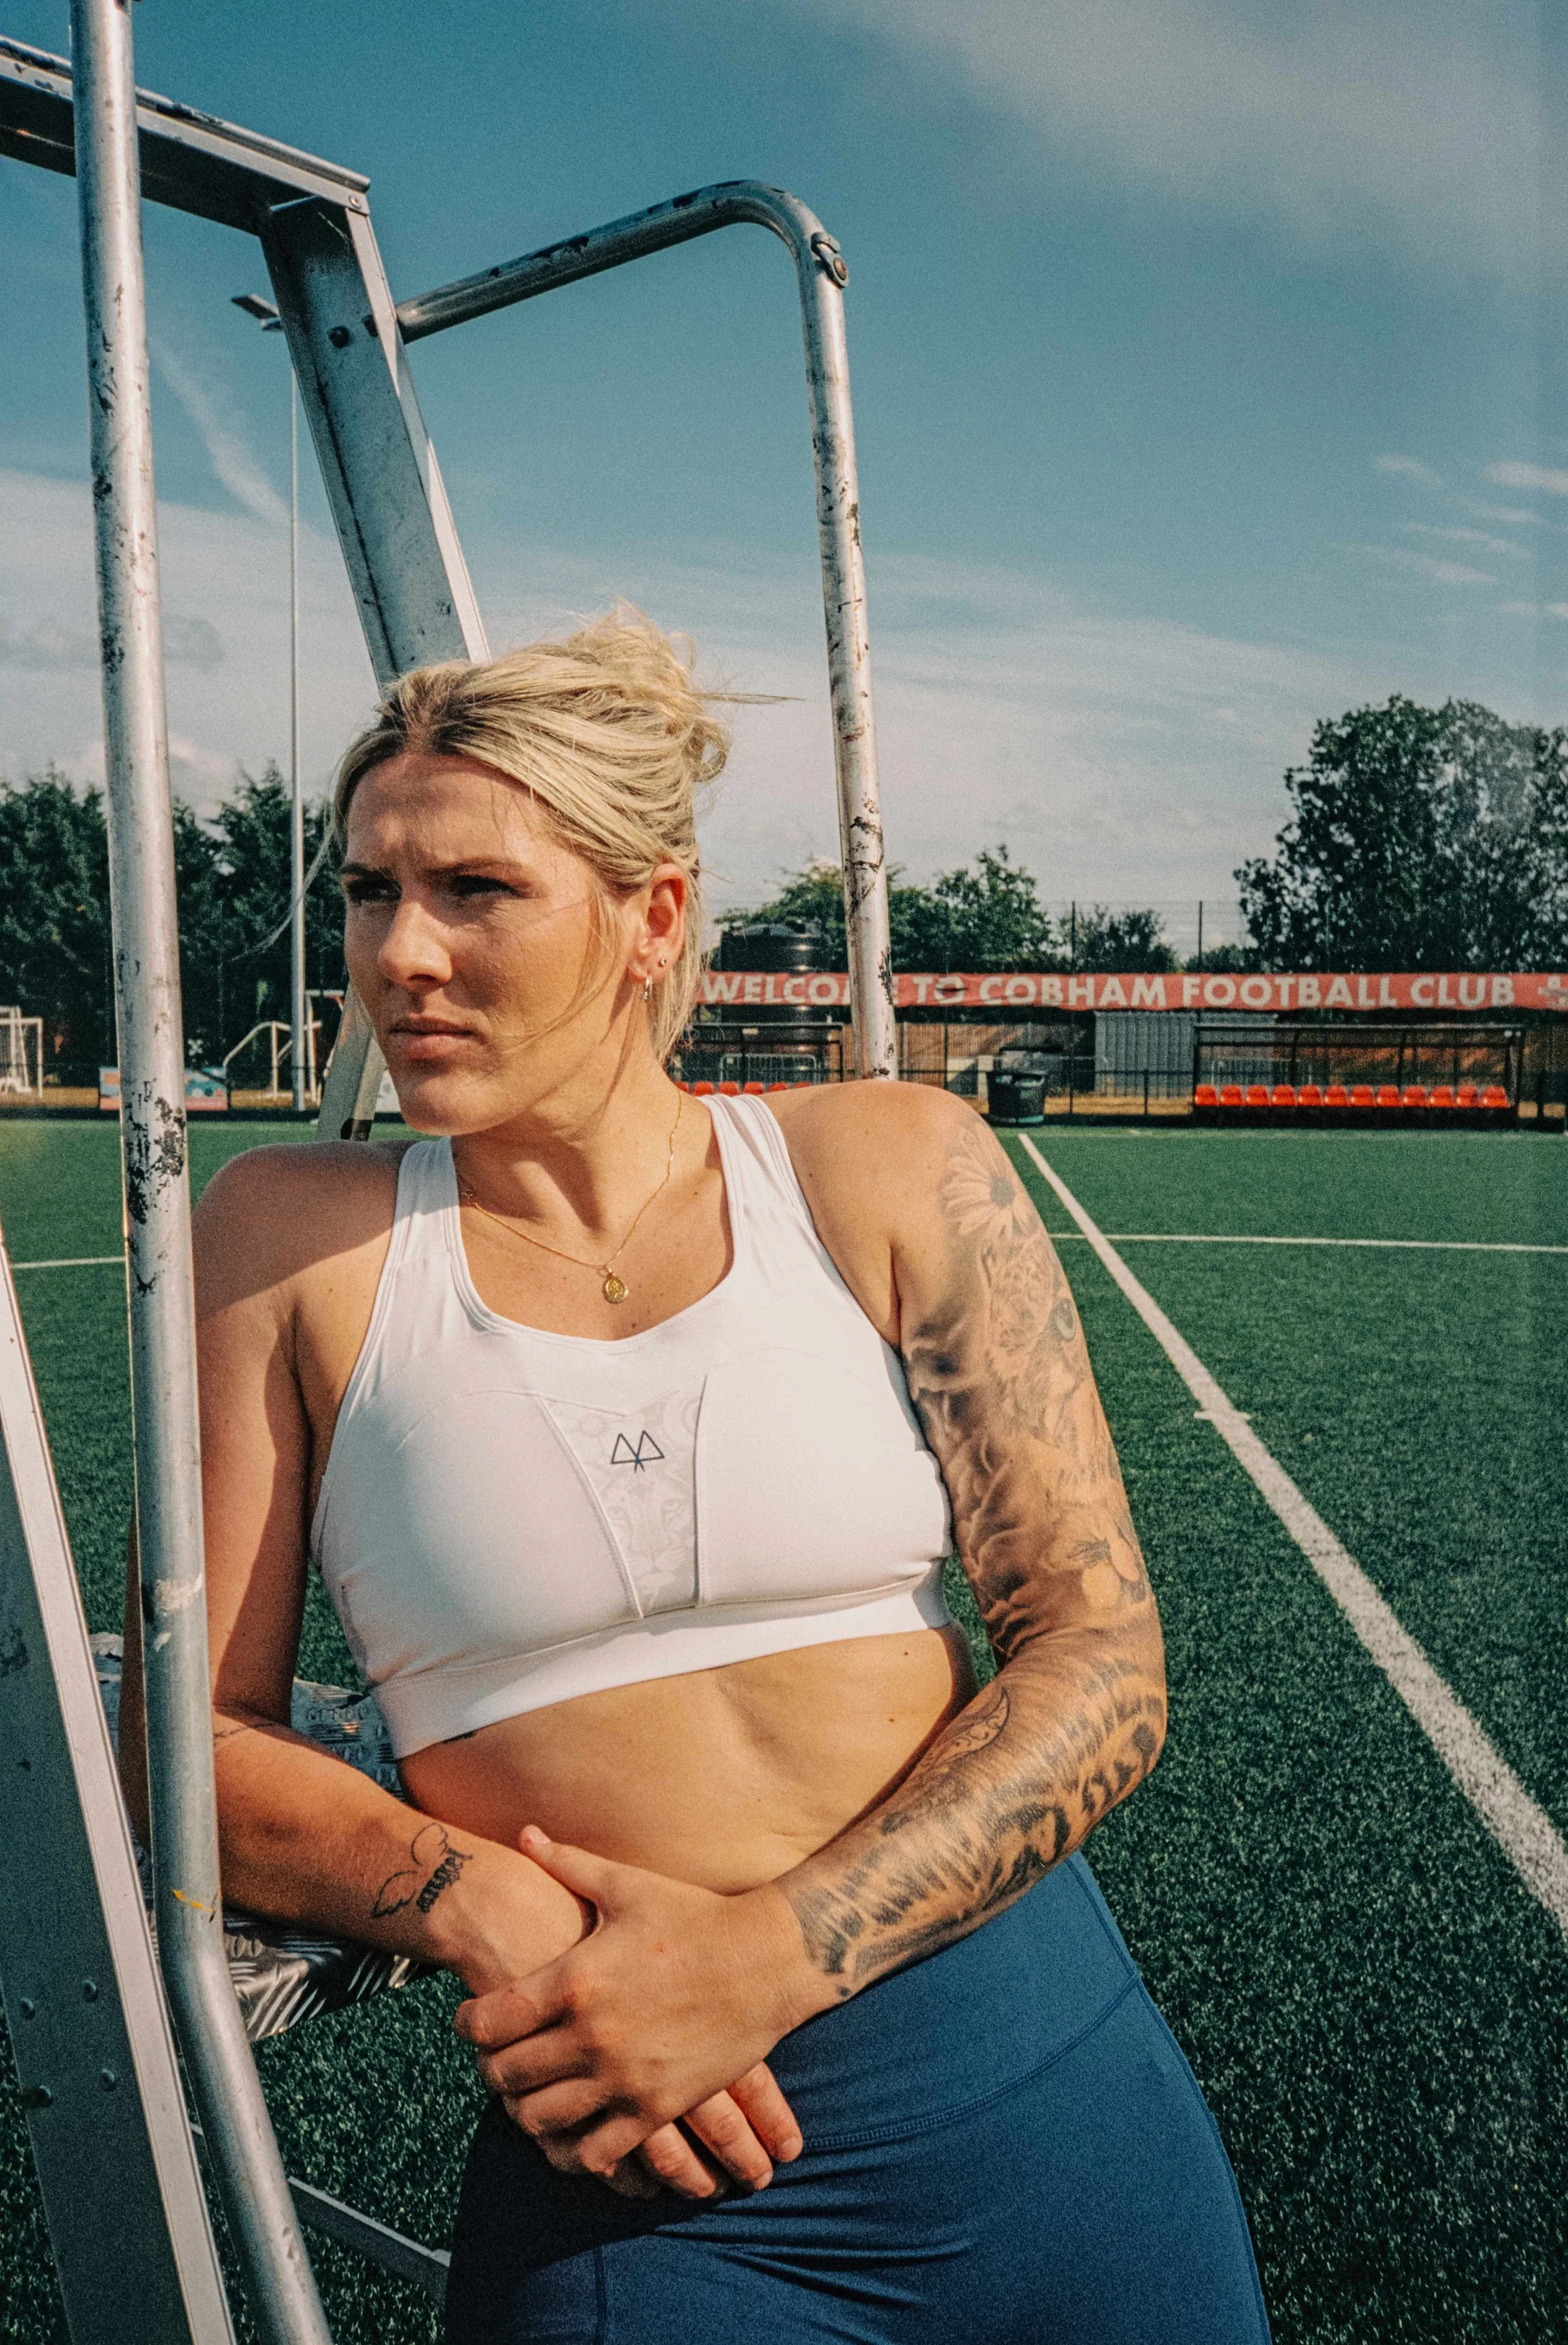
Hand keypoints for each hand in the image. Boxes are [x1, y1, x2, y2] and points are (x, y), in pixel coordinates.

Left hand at [454, 1828, 813, 2185]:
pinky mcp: (656, 2108)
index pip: (490, 2021)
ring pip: (539, 2121)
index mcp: (577, 1980)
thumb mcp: (628, 1886)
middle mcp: (592, 2035)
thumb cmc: (695, 1916)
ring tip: (525, 2094)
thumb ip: (568, 1863)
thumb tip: (524, 1834)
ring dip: (521, 2111)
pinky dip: (571, 2150)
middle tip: (494, 2059)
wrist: (768, 1961)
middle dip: (488, 2069)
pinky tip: (569, 2132)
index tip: (468, 2022)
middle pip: (505, 2075)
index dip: (467, 2025)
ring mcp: (624, 2078)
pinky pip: (594, 2153)